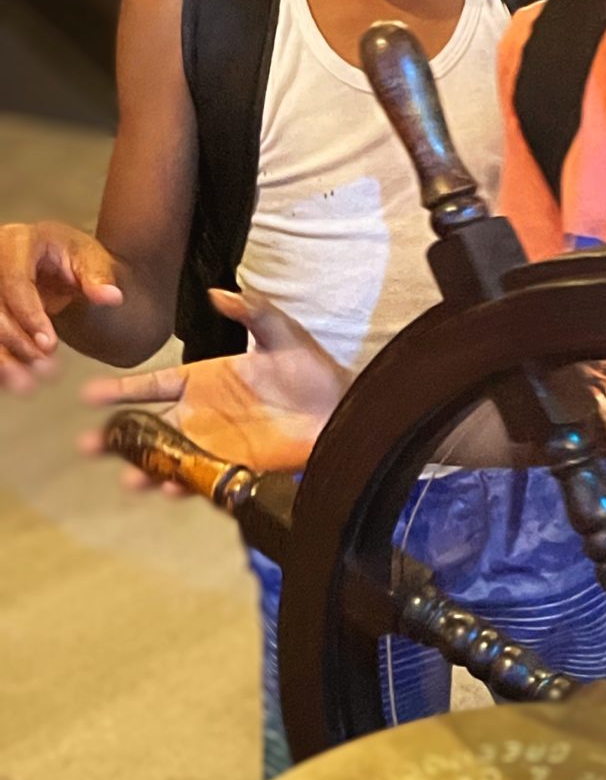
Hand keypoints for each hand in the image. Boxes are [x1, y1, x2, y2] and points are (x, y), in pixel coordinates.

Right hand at [0, 221, 122, 389]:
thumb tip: (111, 297)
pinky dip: (1, 357)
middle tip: (42, 369)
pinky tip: (10, 380)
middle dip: (15, 341)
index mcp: (17, 240)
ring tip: (24, 385)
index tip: (50, 345)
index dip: (29, 315)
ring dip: (3, 356)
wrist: (64, 264)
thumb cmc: (77, 259)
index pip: (14, 280)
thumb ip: (99, 280)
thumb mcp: (93, 262)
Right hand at [79, 289, 345, 479]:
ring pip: (169, 457)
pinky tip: (172, 487)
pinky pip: (202, 478)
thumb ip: (250, 311)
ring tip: (130, 479)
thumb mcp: (281, 332)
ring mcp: (215, 443)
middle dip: (118, 437)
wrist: (341, 408)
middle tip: (90, 445)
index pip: (152, 385)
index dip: (121, 390)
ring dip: (146, 468)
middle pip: (149, 427)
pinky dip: (185, 484)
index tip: (89, 395)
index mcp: (202, 379)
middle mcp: (200, 413)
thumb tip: (217, 292)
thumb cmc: (312, 369)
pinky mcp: (235, 466)